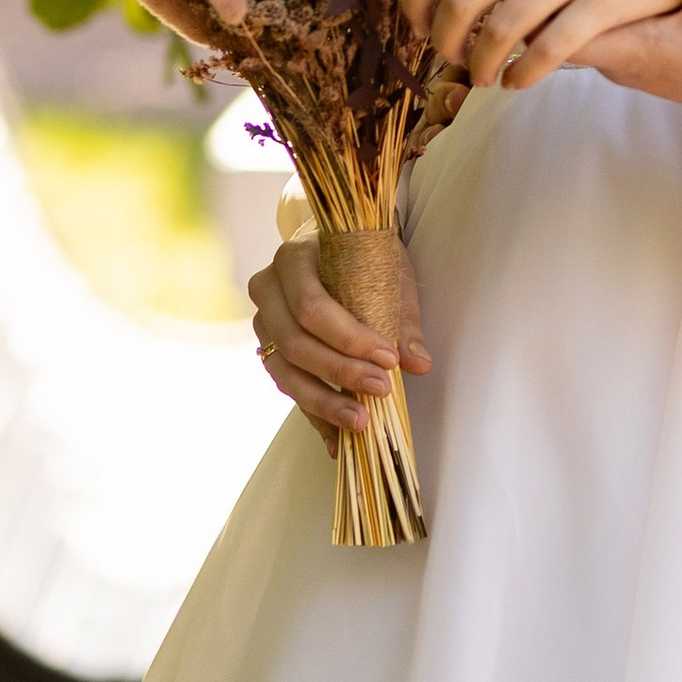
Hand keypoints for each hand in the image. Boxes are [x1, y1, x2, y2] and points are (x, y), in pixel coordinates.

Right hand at [249, 232, 429, 454]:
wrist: (336, 243)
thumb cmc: (364, 253)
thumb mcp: (388, 270)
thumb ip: (401, 317)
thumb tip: (419, 364)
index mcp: (293, 258)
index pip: (312, 307)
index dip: (349, 339)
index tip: (388, 359)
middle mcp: (268, 290)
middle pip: (296, 344)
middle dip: (340, 372)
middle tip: (381, 389)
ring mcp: (262, 323)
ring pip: (285, 373)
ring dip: (324, 402)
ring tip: (361, 422)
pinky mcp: (268, 351)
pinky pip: (287, 387)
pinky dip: (314, 413)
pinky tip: (337, 437)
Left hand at [397, 0, 681, 89]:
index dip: (413, 1)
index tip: (419, 24)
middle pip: (460, 0)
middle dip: (444, 42)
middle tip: (449, 57)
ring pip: (501, 31)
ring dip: (481, 65)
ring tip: (483, 75)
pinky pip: (548, 50)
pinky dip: (523, 75)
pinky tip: (518, 80)